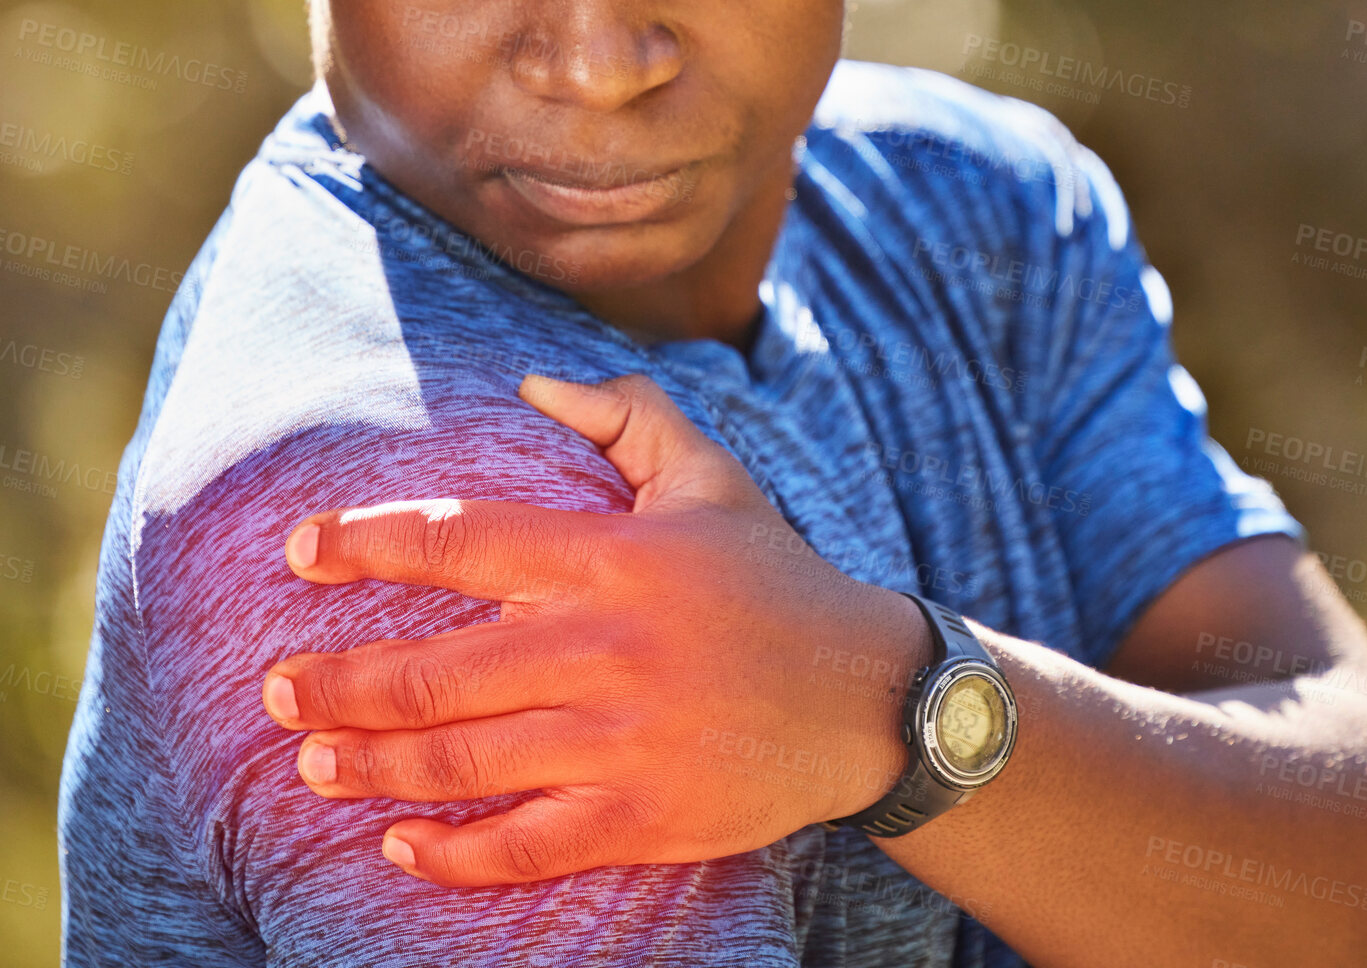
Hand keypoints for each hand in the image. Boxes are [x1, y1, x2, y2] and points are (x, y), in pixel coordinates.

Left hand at [261, 375, 927, 886]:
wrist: (874, 699)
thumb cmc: (780, 582)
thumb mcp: (717, 480)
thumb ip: (630, 417)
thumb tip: (534, 384)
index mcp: (617, 559)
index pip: (460, 541)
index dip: (364, 543)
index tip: (299, 552)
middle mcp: (610, 648)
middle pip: (435, 671)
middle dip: (338, 683)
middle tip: (281, 686)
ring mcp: (625, 741)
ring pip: (462, 761)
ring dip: (371, 765)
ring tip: (315, 761)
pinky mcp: (646, 818)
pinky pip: (522, 845)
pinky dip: (450, 852)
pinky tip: (403, 845)